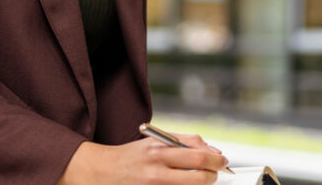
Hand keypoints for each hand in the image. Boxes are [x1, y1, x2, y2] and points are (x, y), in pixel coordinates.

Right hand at [57, 134, 228, 184]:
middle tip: (217, 173)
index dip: (216, 158)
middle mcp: (156, 167)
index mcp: (158, 149)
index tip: (222, 160)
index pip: (198, 153)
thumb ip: (181, 142)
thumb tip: (211, 150)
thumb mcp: (152, 141)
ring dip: (203, 184)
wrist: (100, 172)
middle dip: (214, 173)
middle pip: (200, 173)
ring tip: (203, 180)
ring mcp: (154, 184)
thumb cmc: (130, 156)